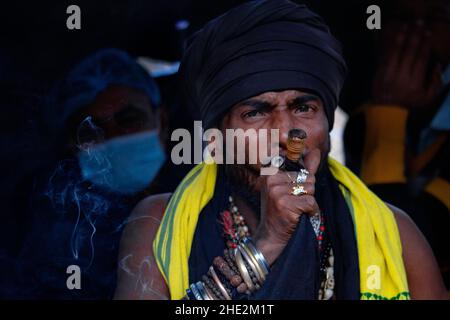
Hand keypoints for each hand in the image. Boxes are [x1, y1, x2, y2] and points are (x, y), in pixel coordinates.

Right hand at [253, 149, 320, 264]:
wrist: (271, 237)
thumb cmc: (281, 211)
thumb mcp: (290, 187)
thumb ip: (304, 167)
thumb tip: (316, 151)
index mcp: (270, 172)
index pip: (293, 157)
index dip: (301, 160)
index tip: (297, 153)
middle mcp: (271, 179)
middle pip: (308, 177)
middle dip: (307, 191)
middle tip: (293, 203)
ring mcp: (277, 192)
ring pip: (310, 188)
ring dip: (309, 201)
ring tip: (295, 209)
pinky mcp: (286, 204)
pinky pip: (311, 202)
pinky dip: (311, 211)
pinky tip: (299, 217)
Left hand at [372, 22, 442, 108]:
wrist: (386, 110)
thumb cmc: (409, 103)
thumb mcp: (427, 98)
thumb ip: (436, 82)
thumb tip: (438, 65)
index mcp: (414, 83)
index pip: (421, 60)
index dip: (425, 45)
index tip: (428, 34)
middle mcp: (401, 78)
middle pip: (409, 53)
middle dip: (415, 37)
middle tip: (419, 24)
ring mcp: (388, 75)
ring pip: (395, 53)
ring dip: (401, 37)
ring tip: (407, 26)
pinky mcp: (379, 74)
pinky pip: (385, 56)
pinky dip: (390, 45)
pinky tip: (394, 36)